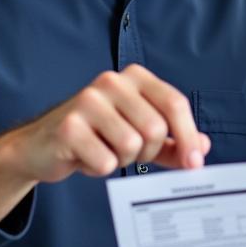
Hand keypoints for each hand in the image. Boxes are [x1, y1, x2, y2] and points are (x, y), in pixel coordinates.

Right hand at [0, 64, 210, 223]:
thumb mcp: (139, 134)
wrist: (42, 146)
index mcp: (135, 77)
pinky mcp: (69, 126)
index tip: (195, 163)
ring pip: (132, 146)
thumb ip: (173, 141)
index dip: (189, 136)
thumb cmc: (97, 136)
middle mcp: (112, 82)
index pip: (175, 103)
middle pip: (156, 129)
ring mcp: (88, 101)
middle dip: (148, 152)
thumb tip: (203, 146)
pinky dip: (99, 168)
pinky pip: (105, 162)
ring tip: (104, 150)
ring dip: (122, 160)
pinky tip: (85, 157)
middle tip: (128, 152)